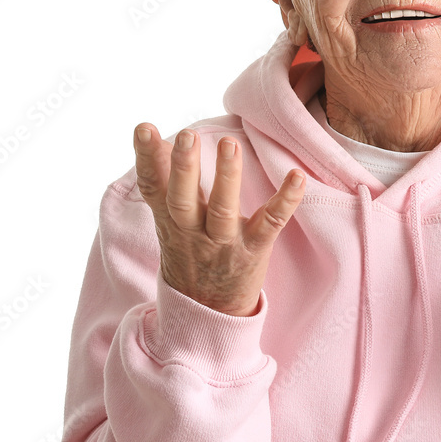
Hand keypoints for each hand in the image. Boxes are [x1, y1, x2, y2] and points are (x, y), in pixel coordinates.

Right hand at [133, 124, 305, 316]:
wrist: (208, 314)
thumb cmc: (190, 254)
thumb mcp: (168, 221)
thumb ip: (162, 180)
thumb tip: (151, 137)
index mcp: (171, 221)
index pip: (153, 188)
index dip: (146, 159)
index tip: (143, 128)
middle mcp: (193, 232)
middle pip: (183, 199)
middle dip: (183, 168)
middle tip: (186, 136)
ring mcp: (224, 243)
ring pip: (223, 211)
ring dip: (227, 177)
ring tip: (230, 144)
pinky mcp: (254, 250)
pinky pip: (271, 223)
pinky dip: (286, 200)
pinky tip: (297, 176)